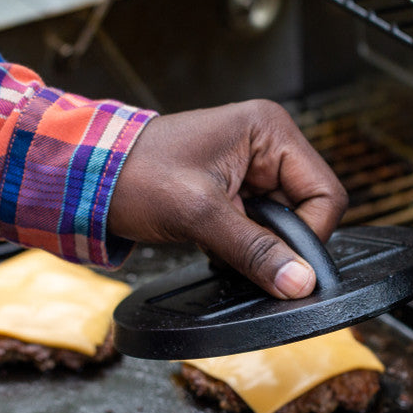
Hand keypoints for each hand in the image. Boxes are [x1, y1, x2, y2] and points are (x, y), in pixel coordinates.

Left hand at [108, 100, 347, 298]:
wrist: (87, 178)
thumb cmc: (134, 174)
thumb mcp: (198, 214)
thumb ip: (254, 249)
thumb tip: (299, 282)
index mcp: (269, 130)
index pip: (325, 193)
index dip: (309, 236)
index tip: (284, 266)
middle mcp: (267, 144)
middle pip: (307, 211)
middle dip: (278, 241)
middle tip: (238, 250)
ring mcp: (252, 168)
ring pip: (283, 225)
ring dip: (256, 245)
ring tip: (217, 242)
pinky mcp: (235, 190)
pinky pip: (259, 228)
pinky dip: (242, 245)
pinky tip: (213, 243)